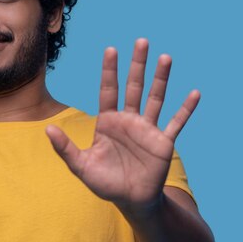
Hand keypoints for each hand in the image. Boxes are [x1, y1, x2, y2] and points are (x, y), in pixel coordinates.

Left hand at [46, 39, 199, 213]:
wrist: (131, 200)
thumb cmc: (105, 182)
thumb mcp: (81, 166)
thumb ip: (65, 148)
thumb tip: (47, 130)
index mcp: (108, 122)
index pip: (108, 90)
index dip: (109, 71)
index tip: (111, 49)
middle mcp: (129, 120)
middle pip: (133, 87)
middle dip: (137, 65)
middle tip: (141, 41)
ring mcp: (147, 129)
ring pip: (156, 98)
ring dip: (161, 78)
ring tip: (166, 57)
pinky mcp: (163, 142)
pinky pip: (176, 122)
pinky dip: (185, 109)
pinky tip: (195, 93)